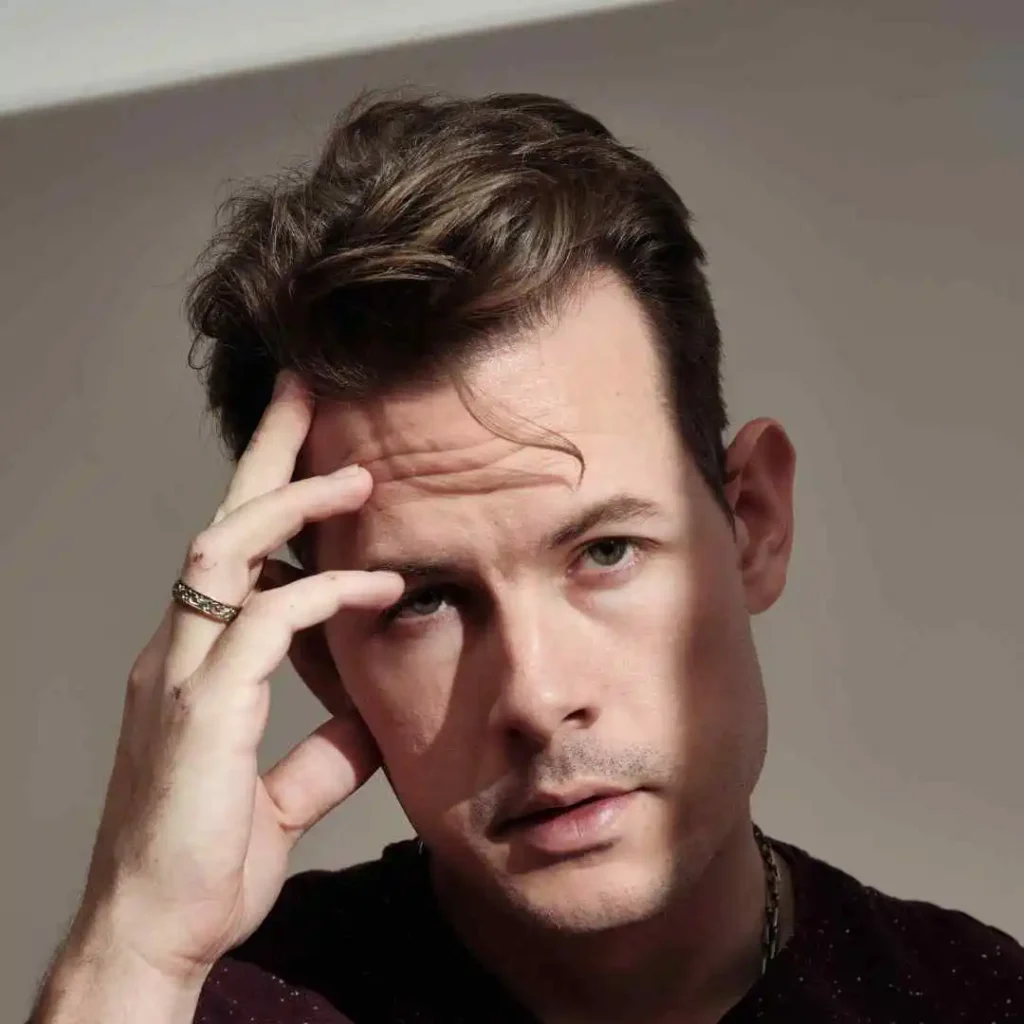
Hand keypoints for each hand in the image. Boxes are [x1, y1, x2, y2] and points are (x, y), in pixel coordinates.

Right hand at [66, 372, 403, 986]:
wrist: (154, 933)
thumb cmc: (202, 861)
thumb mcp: (278, 794)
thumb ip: (320, 750)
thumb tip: (368, 719)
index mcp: (195, 663)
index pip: (231, 556)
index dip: (268, 496)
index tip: (313, 450)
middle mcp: (178, 653)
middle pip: (220, 524)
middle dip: (264, 453)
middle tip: (307, 391)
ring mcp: (182, 675)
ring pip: (225, 551)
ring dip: (291, 504)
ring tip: (359, 475)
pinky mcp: (200, 710)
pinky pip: (265, 622)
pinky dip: (323, 594)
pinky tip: (378, 586)